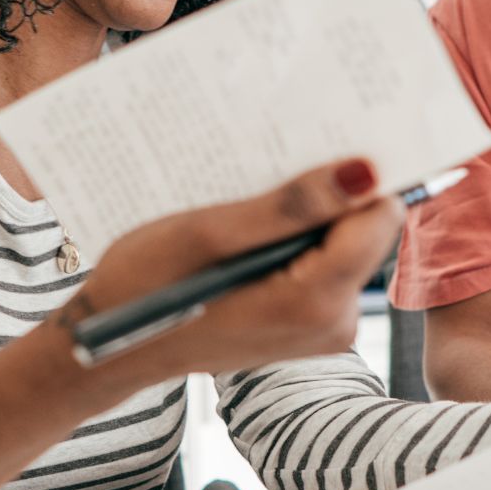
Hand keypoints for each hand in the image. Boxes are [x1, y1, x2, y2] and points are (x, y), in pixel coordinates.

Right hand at [71, 157, 401, 383]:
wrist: (112, 346)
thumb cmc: (146, 287)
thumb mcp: (210, 233)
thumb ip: (291, 206)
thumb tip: (364, 173)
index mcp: (315, 302)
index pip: (378, 217)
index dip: (357, 176)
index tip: (323, 143)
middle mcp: (334, 323)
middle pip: (363, 231)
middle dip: (326, 196)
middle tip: (273, 169)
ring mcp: (322, 329)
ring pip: (341, 245)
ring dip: (305, 216)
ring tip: (252, 201)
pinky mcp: (307, 325)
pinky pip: (321, 265)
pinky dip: (293, 240)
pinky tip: (250, 229)